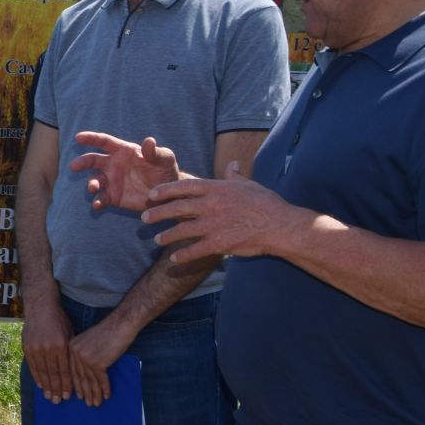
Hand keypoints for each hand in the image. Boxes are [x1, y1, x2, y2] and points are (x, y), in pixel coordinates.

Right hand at [22, 293, 75, 404]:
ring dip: (46, 386)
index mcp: (61, 346)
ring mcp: (36, 348)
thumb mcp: (69, 333)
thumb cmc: (59, 319)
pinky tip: (40, 385)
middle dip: (56, 389)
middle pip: (53, 374)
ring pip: (42, 372)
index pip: (64, 370)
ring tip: (49, 397)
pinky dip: (37, 377)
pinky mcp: (27, 348)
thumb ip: (70, 351)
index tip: (68, 396)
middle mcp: (48, 349)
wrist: (41, 307)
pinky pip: (32, 366)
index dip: (66, 384)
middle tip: (58, 402)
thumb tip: (75, 368)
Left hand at [66, 316, 133, 406]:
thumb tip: (85, 371)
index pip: (72, 370)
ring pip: (90, 380)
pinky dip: (104, 389)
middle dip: (85, 392)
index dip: (76, 385)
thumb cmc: (107, 332)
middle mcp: (76, 353)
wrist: (120, 324)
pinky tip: (107, 396)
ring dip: (94, 394)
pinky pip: (101, 379)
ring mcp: (86, 358)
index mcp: (72, 347)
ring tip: (96, 403)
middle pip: (80, 377)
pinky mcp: (98, 362)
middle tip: (88, 403)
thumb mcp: (89, 342)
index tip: (78, 395)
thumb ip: (84, 354)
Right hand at [68, 133, 181, 212]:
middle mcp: (113, 165)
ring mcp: (112, 181)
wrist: (168, 194)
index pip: (104, 142)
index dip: (91, 138)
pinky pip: (101, 198)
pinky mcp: (113, 197)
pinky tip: (97, 204)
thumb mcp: (165, 158)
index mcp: (123, 151)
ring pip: (95, 180)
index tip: (78, 137)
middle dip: (82, 162)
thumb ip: (155, 152)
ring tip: (93, 188)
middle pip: (93, 160)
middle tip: (74, 167)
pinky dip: (97, 201)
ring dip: (91, 184)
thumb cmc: (166, 170)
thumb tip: (148, 141)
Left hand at [145, 161, 304, 263]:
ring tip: (157, 239)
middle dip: (158, 213)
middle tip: (144, 217)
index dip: (166, 190)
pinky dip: (183, 255)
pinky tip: (174, 259)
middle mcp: (212, 205)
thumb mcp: (250, 185)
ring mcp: (214, 224)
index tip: (152, 194)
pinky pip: (195, 250)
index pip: (185, 187)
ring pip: (182, 230)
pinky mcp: (219, 243)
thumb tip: (232, 164)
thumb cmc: (267, 204)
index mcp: (218, 188)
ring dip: (167, 235)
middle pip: (178, 208)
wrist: (280, 226)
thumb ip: (235, 176)